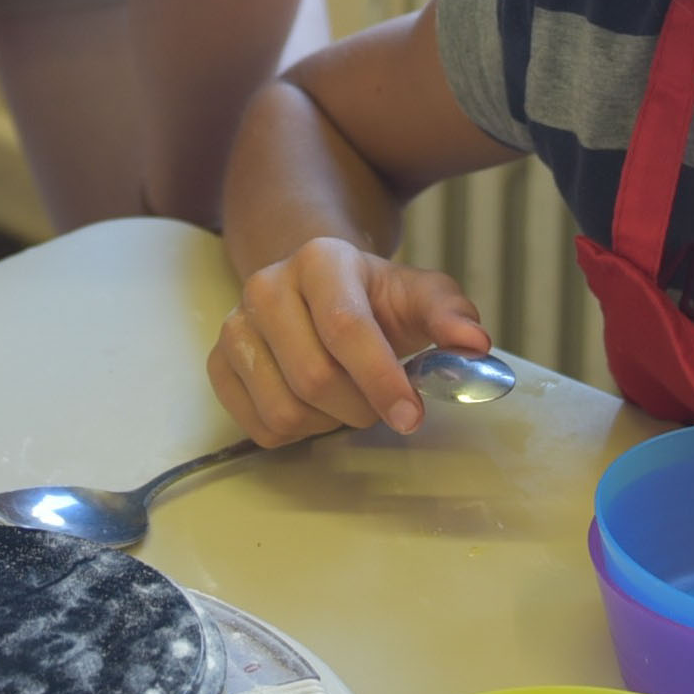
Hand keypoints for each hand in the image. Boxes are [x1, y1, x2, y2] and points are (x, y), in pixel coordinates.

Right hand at [209, 239, 489, 445]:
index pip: (345, 327)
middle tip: (383, 404)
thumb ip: (450, 315)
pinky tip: (314, 406)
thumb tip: (475, 344)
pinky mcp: (217, 363)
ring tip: (346, 400)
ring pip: (284, 409)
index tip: (413, 417)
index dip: (381, 379)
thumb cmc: (376, 301)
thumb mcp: (420, 296)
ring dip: (328, 422)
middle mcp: (266, 286)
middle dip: (361, 406)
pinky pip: (258, 427)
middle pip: (314, 377)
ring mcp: (234, 325)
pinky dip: (297, 432)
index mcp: (320, 260)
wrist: (319, 292)